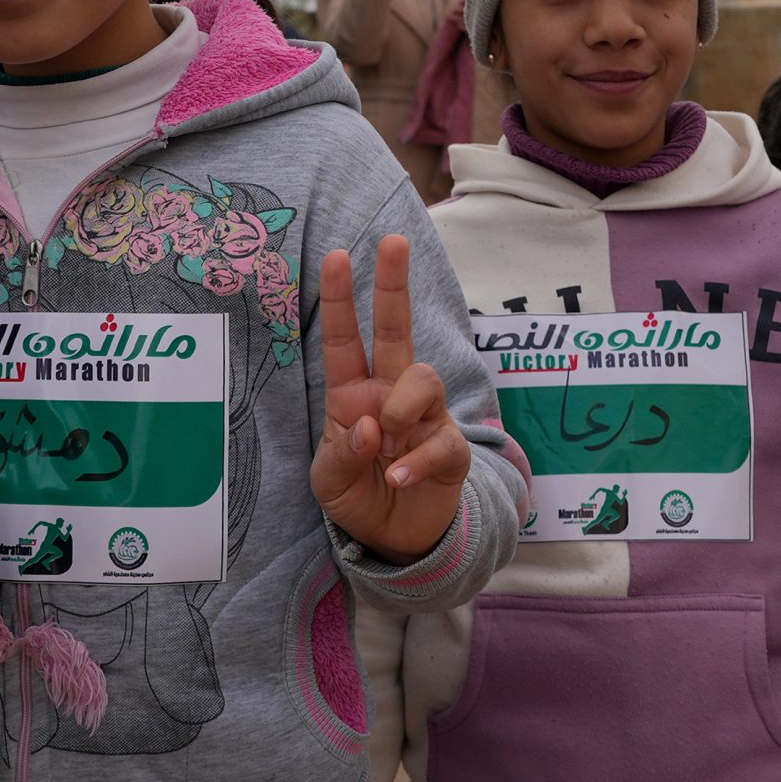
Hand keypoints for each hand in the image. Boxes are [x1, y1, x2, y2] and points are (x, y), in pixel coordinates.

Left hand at [312, 235, 470, 563]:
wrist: (395, 540)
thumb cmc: (359, 497)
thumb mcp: (329, 481)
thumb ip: (341, 453)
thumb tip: (367, 424)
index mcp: (352, 394)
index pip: (345, 339)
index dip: (339, 298)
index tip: (335, 256)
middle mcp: (390, 394)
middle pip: (395, 329)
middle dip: (393, 284)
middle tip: (393, 241)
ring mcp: (424, 418)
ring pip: (424, 378)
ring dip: (402, 407)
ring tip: (387, 442)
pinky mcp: (451, 449)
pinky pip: (441, 440)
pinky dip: (417, 460)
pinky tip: (399, 477)